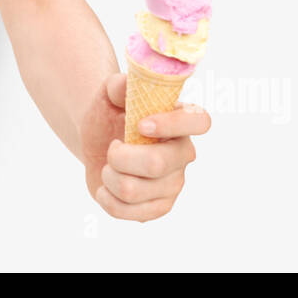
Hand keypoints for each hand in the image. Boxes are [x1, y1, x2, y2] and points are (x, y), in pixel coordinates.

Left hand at [79, 72, 210, 221]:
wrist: (97, 143)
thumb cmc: (109, 114)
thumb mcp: (109, 93)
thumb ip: (118, 85)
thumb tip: (126, 86)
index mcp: (181, 120)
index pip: (199, 121)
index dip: (172, 124)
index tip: (140, 125)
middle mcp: (183, 154)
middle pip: (156, 163)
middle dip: (120, 156)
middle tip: (112, 147)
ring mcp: (174, 184)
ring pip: (133, 190)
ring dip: (108, 176)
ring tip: (109, 166)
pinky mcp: (159, 207)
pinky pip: (128, 212)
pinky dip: (106, 198)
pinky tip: (107, 187)